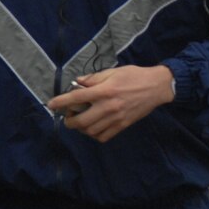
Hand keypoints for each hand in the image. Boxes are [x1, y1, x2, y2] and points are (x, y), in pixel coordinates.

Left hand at [44, 65, 174, 142]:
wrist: (157, 87)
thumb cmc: (135, 76)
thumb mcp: (113, 72)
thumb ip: (94, 78)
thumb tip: (78, 83)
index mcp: (104, 91)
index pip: (76, 98)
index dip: (60, 102)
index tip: (51, 105)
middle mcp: (108, 106)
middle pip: (80, 121)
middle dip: (69, 121)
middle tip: (68, 117)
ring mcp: (116, 118)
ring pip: (90, 131)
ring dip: (81, 128)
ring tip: (82, 122)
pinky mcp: (123, 125)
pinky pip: (103, 136)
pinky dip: (94, 134)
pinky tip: (94, 128)